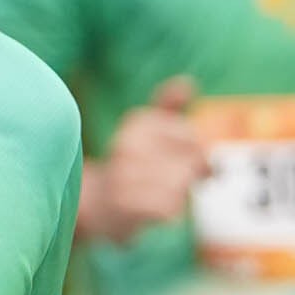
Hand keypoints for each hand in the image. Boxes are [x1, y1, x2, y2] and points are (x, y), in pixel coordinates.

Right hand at [77, 75, 206, 245]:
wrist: (97, 204)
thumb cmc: (131, 164)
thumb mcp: (147, 129)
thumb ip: (167, 106)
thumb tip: (188, 82)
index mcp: (138, 123)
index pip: (192, 138)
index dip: (196, 153)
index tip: (186, 161)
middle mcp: (129, 145)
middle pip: (192, 161)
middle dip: (191, 175)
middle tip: (176, 183)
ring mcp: (125, 176)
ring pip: (183, 186)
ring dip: (178, 196)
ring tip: (158, 196)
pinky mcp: (126, 205)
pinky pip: (171, 208)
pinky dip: (170, 212)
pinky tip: (155, 211)